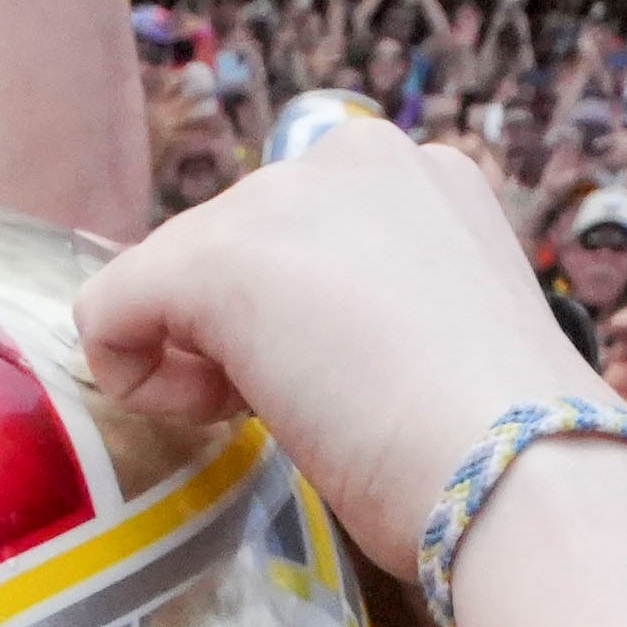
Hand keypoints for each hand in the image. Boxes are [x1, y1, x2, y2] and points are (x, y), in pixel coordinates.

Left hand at [81, 119, 608, 582]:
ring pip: (174, 273)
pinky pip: (108, 305)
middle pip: (233, 245)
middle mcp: (355, 157)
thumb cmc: (498, 445)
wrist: (518, 470)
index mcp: (422, 176)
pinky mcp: (218, 258)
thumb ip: (376, 308)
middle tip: (317, 406)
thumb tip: (308, 344)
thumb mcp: (440, 339)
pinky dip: (130, 371)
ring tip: (281, 415)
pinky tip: (206, 417)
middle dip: (244, 334)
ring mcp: (284, 196)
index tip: (345, 382)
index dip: (298, 320)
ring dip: (199, 357)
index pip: (301, 232)